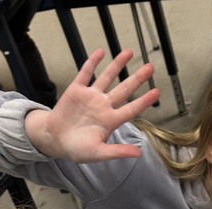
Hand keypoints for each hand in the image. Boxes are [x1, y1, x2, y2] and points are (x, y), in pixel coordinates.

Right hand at [24, 49, 159, 161]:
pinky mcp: (76, 90)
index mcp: (110, 121)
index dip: (144, 101)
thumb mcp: (99, 153)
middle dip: (137, 78)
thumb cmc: (77, 149)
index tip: (156, 92)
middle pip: (124, 89)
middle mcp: (103, 106)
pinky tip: (100, 53)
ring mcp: (90, 96)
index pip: (132, 109)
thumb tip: (138, 154)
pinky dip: (92, 62)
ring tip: (129, 52)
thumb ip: (118, 152)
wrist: (54, 140)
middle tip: (150, 67)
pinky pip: (86, 73)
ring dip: (118, 65)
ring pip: (107, 77)